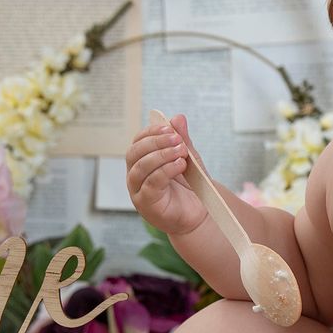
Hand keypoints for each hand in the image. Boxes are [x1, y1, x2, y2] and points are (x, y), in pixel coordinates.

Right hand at [125, 114, 209, 236]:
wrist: (198, 215)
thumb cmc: (190, 188)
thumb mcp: (188, 159)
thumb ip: (182, 140)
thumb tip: (177, 117)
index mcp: (142, 162)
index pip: (137, 142)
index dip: (151, 132)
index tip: (168, 127)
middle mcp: (135, 176)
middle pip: (134, 153)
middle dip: (156, 142)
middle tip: (177, 139)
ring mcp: (137, 191)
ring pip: (141, 167)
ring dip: (162, 155)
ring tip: (182, 152)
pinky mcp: (146, 204)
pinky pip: (151, 183)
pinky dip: (166, 171)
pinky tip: (180, 165)